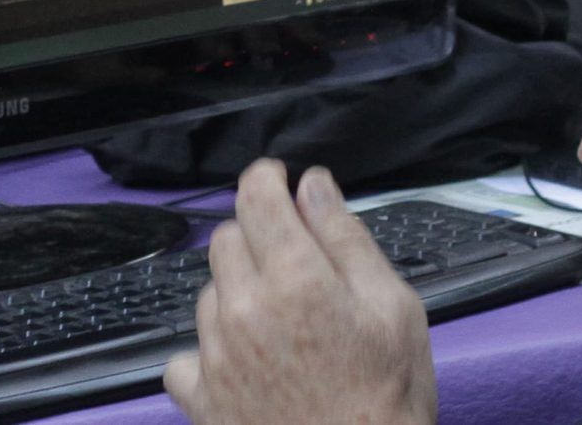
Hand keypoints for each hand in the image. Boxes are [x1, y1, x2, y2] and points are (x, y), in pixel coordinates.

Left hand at [163, 161, 435, 424]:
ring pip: (209, 292)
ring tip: (284, 329)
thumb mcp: (395, 309)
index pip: (255, 196)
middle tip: (297, 269)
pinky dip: (209, 354)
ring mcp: (216, 355)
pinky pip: (186, 354)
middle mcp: (244, 309)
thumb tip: (314, 186)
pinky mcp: (200, 398)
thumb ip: (347, 239)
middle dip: (257, 238)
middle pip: (226, 238)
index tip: (279, 182)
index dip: (267, 179)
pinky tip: (245, 367)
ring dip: (236, 293)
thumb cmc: (388, 403)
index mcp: (297, 279)